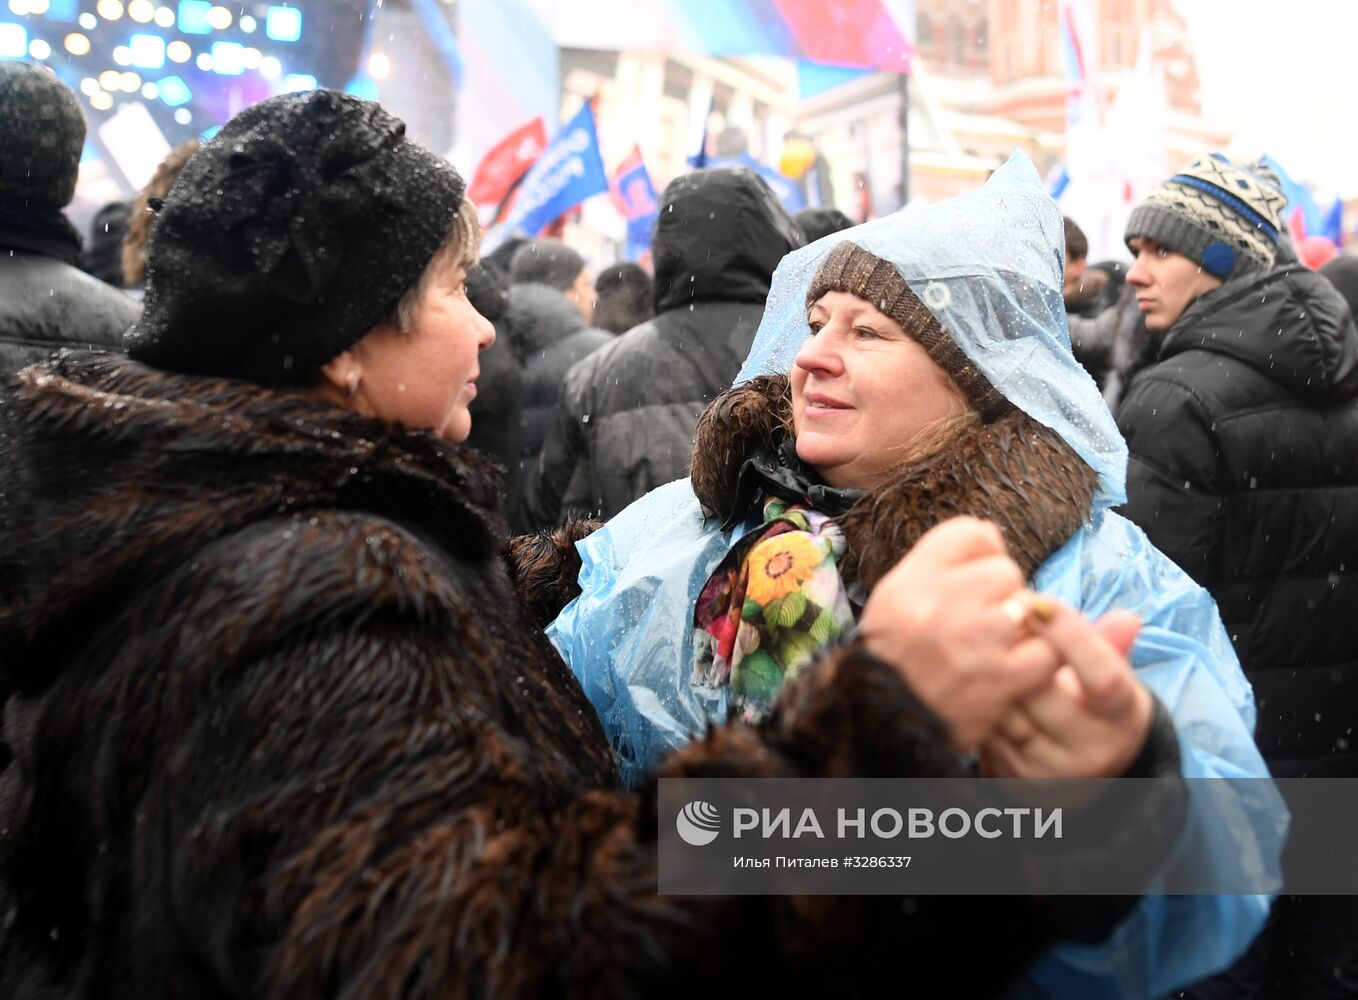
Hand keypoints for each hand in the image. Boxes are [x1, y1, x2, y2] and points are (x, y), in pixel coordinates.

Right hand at [858, 517, 1063, 748]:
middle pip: (1004, 569)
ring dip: (1022, 626)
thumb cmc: (895, 657)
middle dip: (1003, 595)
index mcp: (910, 581)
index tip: (975, 581)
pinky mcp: (1000, 678)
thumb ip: (939, 563)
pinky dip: (1040, 660)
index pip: (970, 532)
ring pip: (1029, 604)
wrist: (887, 726)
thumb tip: (993, 534)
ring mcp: (972, 640)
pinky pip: (1046, 650)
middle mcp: (938, 604)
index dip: (982, 553)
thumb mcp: (895, 598)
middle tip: (986, 622)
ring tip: (1000, 646)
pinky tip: (1019, 668)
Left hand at [980, 603, 1153, 778]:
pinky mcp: (1014, 779)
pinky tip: (974, 680)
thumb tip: (1127, 620)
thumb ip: (1109, 645)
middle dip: (1015, 649)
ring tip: (983, 642)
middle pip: (1040, 691)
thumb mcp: (1110, 672)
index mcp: (1120, 717)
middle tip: (999, 616)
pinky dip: (977, 702)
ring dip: (989, 673)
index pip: (1102, 678)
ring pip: (1005, 710)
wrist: (1085, 767)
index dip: (1071, 636)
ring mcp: (1050, 771)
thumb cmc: (1092, 701)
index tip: (1042, 603)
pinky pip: (985, 731)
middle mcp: (1090, 751)